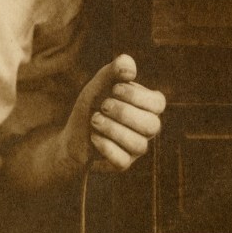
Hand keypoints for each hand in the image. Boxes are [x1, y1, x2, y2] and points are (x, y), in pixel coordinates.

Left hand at [62, 54, 164, 170]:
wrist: (73, 133)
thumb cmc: (93, 104)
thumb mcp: (100, 84)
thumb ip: (114, 70)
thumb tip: (130, 69)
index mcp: (148, 106)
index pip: (158, 103)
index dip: (137, 96)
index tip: (114, 89)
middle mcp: (147, 127)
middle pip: (152, 126)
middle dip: (124, 113)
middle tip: (103, 106)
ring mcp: (137, 147)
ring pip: (138, 145)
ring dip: (112, 129)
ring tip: (95, 120)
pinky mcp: (123, 163)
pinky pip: (123, 161)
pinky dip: (106, 147)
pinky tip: (94, 137)